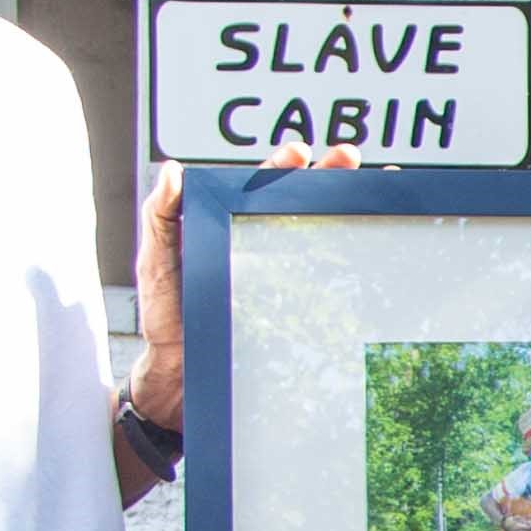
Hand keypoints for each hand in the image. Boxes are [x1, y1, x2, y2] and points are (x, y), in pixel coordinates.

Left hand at [127, 141, 358, 432]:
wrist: (180, 378)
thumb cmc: (164, 317)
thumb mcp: (156, 263)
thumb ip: (160, 217)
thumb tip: (172, 172)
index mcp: (229, 226)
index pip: (261, 187)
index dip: (282, 166)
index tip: (299, 152)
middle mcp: (261, 245)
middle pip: (301, 201)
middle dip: (328, 176)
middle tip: (349, 159)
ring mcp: (283, 277)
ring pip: (321, 236)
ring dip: (347, 211)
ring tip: (373, 192)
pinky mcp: (297, 309)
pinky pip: (328, 283)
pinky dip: (353, 266)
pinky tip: (374, 253)